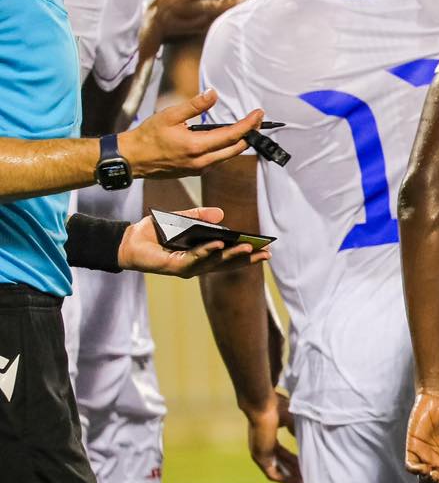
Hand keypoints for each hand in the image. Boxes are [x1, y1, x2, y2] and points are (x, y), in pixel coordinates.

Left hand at [117, 206, 268, 275]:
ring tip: (248, 247)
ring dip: (232, 256)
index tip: (264, 248)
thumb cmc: (152, 233)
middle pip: (227, 263)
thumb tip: (221, 215)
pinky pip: (195, 259)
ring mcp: (187, 267)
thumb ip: (198, 216)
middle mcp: (197, 264)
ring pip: (215, 263)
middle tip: (266, 253)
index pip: (228, 256)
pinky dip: (208, 252)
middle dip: (247, 258)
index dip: (246, 254)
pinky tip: (219, 245)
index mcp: (201, 254)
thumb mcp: (179, 219)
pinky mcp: (175, 267)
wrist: (127, 241)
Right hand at [119, 90, 264, 176]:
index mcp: (197, 146)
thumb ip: (194, 105)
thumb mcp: (170, 115)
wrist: (132, 158)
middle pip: (236, 149)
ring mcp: (199, 169)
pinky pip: (217, 160)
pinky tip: (226, 138)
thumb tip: (212, 94)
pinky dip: (226, 149)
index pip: (232, 135)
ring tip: (246, 127)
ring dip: (239, 142)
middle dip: (250, 133)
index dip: (249, 124)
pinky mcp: (195, 171)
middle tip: (256, 120)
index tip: (258, 114)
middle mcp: (202, 161)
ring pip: (228, 156)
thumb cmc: (148, 136)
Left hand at [245, 395, 301, 482]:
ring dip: (291, 477)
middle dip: (294, 469)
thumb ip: (297, 430)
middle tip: (307, 476)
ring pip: (277, 470)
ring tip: (305, 482)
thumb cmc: (276, 407)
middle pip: (279, 462)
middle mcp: (261, 446)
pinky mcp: (259, 458)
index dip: (293, 459)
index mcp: (267, 436)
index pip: (280, 452)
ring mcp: (258, 453)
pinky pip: (273, 474)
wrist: (262, 405)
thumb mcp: (291, 420)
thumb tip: (307, 439)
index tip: (305, 463)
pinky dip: (286, 479)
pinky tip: (298, 482)